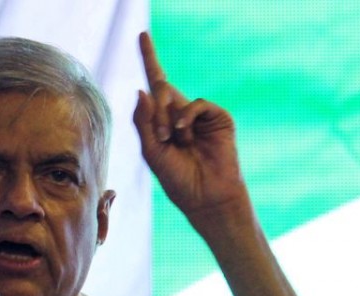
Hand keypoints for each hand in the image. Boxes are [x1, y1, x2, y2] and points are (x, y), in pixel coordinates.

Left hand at [133, 32, 251, 232]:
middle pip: (160, 88)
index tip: (143, 35)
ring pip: (175, 96)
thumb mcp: (151, 152)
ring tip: (171, 139)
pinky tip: (182, 132)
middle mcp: (180, 114)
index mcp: (163, 121)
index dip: (150, 59)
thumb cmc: (177, 179)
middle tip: (161, 136)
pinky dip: (186, 116)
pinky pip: (197, 103)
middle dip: (155, 109)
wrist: (205, 197)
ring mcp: (200, 115)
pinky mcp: (218, 117)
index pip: (154, 87)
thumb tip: (141, 91)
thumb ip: (143, 122)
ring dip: (167, 117)